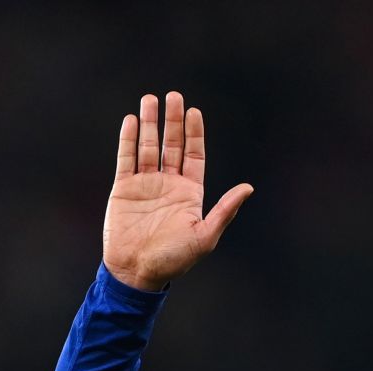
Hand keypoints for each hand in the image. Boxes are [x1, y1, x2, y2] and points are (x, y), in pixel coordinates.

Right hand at [103, 90, 253, 291]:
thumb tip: (248, 188)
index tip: (194, 111)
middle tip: (173, 96)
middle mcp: (168, 184)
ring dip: (149, 123)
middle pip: (172, 144)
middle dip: (173, 120)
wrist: (137, 272)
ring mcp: (145, 184)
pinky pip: (126, 159)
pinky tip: (131, 120)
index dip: (194, 133)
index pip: (194, 155)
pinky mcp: (124, 188)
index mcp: (189, 193)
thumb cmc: (173, 259)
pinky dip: (128, 139)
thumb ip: (225, 210)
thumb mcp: (205, 236)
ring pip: (148, 146)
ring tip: (150, 99)